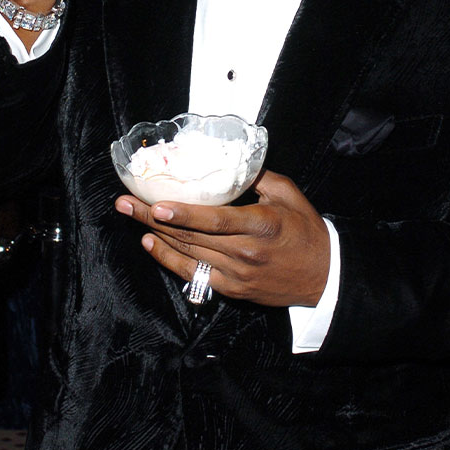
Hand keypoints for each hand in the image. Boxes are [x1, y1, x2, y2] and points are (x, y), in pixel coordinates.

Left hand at [115, 169, 330, 306]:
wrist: (324, 276)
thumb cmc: (306, 231)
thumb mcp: (289, 194)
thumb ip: (258, 177)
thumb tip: (230, 160)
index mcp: (260, 225)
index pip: (216, 220)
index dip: (184, 214)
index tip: (157, 205)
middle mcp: (244, 252)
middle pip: (190, 235)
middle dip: (152, 218)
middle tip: (125, 202)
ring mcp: (235, 274)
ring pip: (186, 253)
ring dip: (154, 235)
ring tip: (130, 216)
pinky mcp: (231, 289)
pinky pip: (193, 273)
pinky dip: (169, 259)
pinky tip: (150, 244)